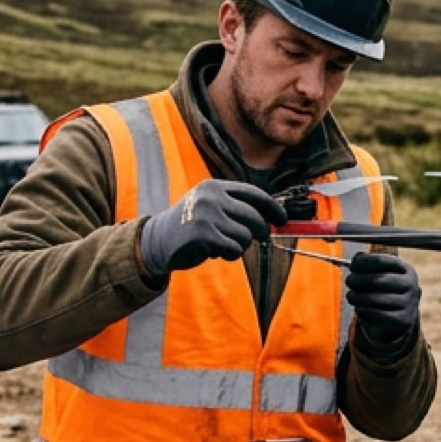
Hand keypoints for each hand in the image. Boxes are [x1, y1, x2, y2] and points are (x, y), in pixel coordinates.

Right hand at [136, 180, 284, 274]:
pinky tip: (214, 252)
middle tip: (258, 239)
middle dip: (260, 232)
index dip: (272, 207)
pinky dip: (228, 254)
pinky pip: (234, 249)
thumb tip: (273, 220)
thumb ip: (236, 209)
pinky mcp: (203, 234)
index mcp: (214, 187)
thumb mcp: (210, 207)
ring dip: (239, 246)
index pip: (253, 193)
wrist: (157, 241)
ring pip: (245, 236)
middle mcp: (211, 197)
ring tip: (222, 245)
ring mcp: (206, 214)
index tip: (283, 219)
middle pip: (254, 217)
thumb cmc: (190, 226)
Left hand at [344, 251, 421, 355]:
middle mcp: (411, 285)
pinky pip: (377, 315)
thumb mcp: (380, 273)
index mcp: (407, 270)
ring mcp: (409, 304)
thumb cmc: (384, 288)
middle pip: (380, 280)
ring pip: (376, 299)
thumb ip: (367, 263)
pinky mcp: (403, 320)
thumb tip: (356, 258)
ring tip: (351, 296)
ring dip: (358, 297)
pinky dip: (364, 311)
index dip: (365, 261)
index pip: (384, 261)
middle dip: (359, 279)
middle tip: (348, 280)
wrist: (399, 314)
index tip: (353, 265)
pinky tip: (359, 308)